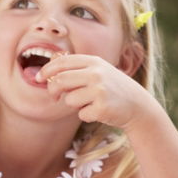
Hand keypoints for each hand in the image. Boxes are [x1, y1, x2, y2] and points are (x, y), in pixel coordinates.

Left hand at [37, 54, 152, 128]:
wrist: (139, 106)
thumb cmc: (114, 89)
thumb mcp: (100, 72)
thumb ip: (78, 69)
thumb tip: (48, 72)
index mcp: (94, 62)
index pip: (62, 62)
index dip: (46, 70)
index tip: (38, 78)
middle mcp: (96, 74)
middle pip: (60, 80)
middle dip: (52, 90)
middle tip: (54, 96)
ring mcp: (100, 91)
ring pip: (70, 100)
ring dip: (75, 105)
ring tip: (91, 103)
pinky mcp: (102, 108)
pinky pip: (81, 114)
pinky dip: (87, 115)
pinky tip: (100, 112)